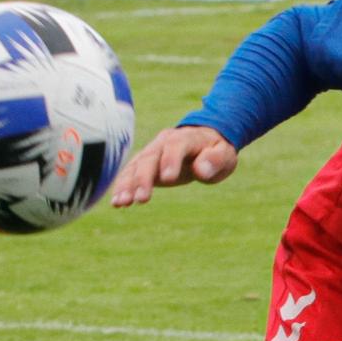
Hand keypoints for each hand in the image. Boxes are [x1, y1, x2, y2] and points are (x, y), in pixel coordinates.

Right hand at [112, 126, 237, 205]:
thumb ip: (215, 160)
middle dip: (143, 178)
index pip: (176, 146)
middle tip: (141, 199)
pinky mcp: (145, 165)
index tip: (168, 179)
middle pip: (150, 158)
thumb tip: (200, 170)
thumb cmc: (216, 150)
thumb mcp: (224, 153)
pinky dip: (122, 186)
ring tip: (121, 203)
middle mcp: (164, 142)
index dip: (171, 160)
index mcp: (186, 138)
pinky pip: (131, 174)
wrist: (202, 140)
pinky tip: (116, 203)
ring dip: (127, 184)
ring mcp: (152, 152)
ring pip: (136, 166)